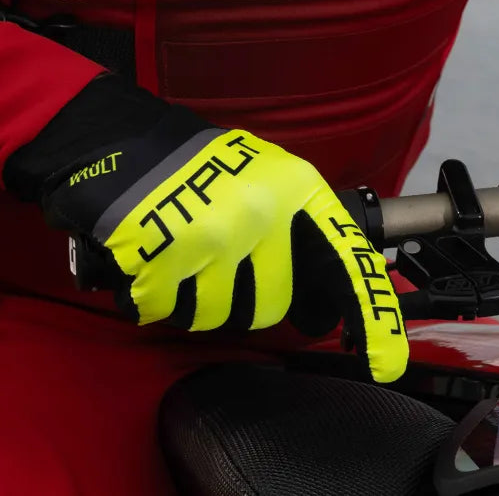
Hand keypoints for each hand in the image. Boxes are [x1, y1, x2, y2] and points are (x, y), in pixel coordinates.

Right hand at [5, 75, 408, 381]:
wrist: (114, 137)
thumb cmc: (191, 168)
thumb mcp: (262, 177)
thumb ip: (295, 231)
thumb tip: (319, 306)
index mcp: (295, 189)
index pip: (347, 262)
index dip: (371, 317)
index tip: (384, 362)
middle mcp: (262, 212)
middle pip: (268, 308)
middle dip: (238, 299)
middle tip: (210, 264)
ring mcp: (213, 234)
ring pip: (215, 317)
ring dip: (190, 301)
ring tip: (175, 255)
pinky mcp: (164, 255)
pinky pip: (164, 311)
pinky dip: (149, 298)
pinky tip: (146, 262)